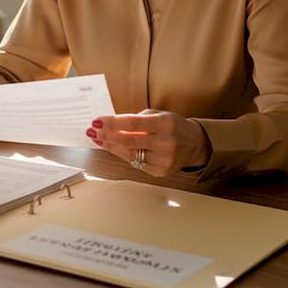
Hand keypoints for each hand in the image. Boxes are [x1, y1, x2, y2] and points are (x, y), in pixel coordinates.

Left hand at [86, 109, 209, 176]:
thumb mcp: (159, 115)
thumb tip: (111, 125)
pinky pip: (135, 163)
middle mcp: (166, 143)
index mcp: (166, 124)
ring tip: (99, 139)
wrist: (194, 144)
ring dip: (111, 146)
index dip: (113, 123)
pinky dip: (121, 155)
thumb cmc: (173, 126)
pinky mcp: (160, 172)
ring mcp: (163, 160)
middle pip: (129, 141)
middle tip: (93, 131)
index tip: (97, 121)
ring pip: (130, 154)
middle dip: (107, 135)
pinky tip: (112, 148)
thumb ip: (137, 119)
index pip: (133, 123)